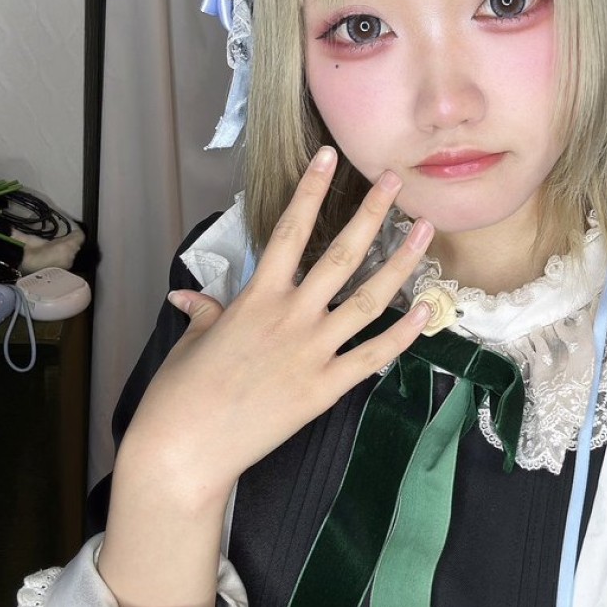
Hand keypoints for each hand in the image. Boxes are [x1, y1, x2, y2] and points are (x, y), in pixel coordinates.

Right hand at [118, 148, 434, 499]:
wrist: (186, 449)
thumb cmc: (180, 394)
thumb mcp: (191, 342)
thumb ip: (203, 312)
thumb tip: (188, 297)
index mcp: (256, 297)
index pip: (290, 231)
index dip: (311, 191)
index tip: (329, 158)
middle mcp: (291, 316)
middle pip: (342, 254)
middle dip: (372, 214)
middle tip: (397, 182)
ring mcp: (313, 352)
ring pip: (369, 298)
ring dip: (401, 263)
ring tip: (424, 232)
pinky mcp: (326, 389)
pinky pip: (373, 356)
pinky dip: (403, 334)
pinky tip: (426, 311)